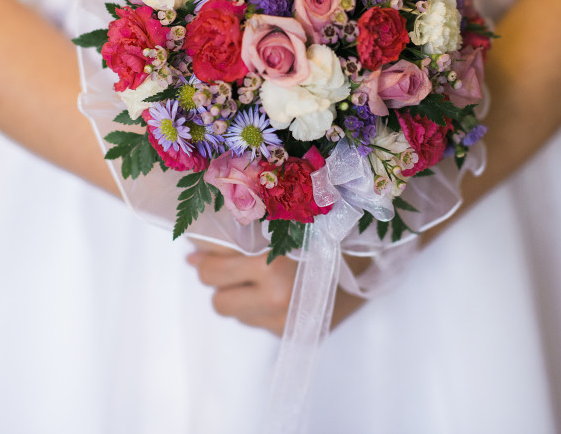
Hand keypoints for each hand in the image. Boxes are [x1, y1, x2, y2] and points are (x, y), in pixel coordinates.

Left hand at [187, 242, 366, 334]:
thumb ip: (234, 236)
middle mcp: (277, 295)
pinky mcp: (293, 335)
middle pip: (216, 297)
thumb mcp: (277, 224)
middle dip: (219, 280)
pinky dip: (259, 309)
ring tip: (262, 276)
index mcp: (270, 261)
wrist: (370, 256)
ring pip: (233, 313)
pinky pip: (256, 324)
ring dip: (239, 295)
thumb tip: (190, 256)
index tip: (201, 250)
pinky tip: (280, 291)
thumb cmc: (319, 230)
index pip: (211, 269)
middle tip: (232, 263)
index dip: (204, 257)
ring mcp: (285, 320)